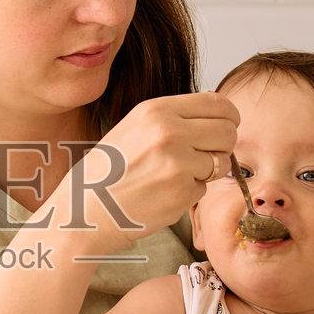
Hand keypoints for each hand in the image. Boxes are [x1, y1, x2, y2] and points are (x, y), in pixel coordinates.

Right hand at [54, 92, 238, 255]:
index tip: (226, 127)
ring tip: (173, 176)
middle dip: (222, 146)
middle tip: (205, 156)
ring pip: (220, 163)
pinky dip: (188, 193)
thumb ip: (174, 118)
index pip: (218, 104)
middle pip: (228, 132)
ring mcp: (178, 165)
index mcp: (158, 110)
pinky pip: (203, 189)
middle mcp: (170, 133)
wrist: (85, 209)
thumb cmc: (107, 170)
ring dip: (205, 172)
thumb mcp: (135, 127)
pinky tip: (162, 193)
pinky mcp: (181, 194)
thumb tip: (216, 115)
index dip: (229, 118)